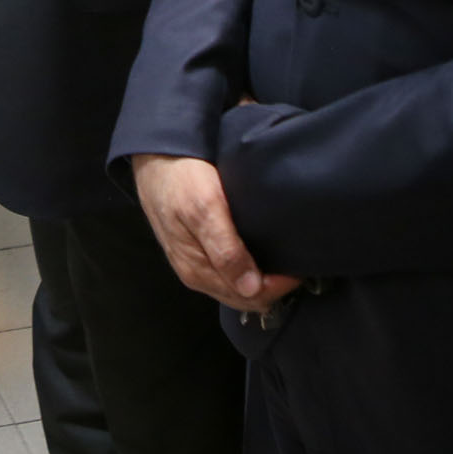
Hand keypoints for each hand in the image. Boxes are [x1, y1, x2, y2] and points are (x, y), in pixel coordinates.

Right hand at [131, 153, 300, 309]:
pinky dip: (250, 271)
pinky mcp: (198, 251)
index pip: (249, 296)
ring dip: (263, 281)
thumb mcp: (204, 209)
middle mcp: (198, 275)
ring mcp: (197, 264)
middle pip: (245, 297)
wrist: (153, 156)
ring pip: (239, 288)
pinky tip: (262, 253)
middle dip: (273, 287)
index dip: (278, 286)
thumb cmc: (180, 178)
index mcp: (198, 271)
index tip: (298, 267)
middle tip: (297, 263)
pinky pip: (230, 274)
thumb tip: (250, 288)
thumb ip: (225, 249)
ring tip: (284, 259)